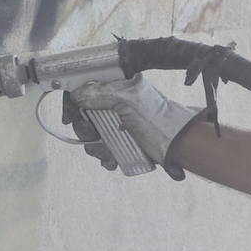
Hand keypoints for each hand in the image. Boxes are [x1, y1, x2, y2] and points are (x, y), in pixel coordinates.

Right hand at [61, 75, 200, 176]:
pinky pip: (106, 150)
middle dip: (86, 130)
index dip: (75, 104)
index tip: (70, 118)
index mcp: (119, 89)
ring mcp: (122, 125)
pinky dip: (105, 157)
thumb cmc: (158, 119)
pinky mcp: (126, 143)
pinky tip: (112, 161)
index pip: (87, 92)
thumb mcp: (127, 100)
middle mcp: (119, 105)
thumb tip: (77, 94)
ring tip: (107, 153)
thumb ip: (100, 93)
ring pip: (95, 137)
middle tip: (93, 136)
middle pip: (87, 117)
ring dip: (96, 148)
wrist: (180, 144)